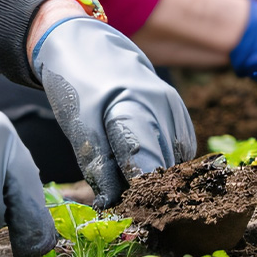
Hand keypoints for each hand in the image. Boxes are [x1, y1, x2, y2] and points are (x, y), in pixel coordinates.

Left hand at [32, 18, 195, 208]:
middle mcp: (165, 106)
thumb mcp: (77, 124)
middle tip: (122, 205)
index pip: (150, 167)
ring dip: (157, 177)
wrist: (86, 43)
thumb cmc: (76, 82)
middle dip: (147, 191)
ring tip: (129, 185)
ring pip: (177, 159)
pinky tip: (143, 165)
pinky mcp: (178, 110)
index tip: (122, 212)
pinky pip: (180, 147)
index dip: (138, 196)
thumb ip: (98, 164)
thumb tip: (113, 203)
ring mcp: (175, 106)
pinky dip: (165, 161)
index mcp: (137, 107)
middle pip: (166, 165)